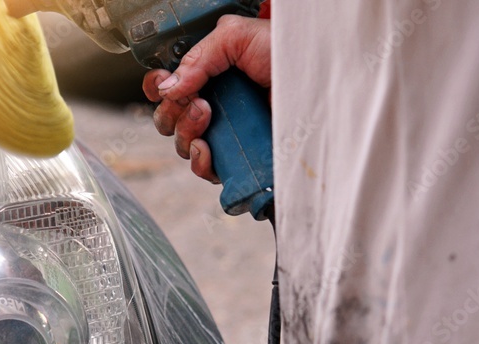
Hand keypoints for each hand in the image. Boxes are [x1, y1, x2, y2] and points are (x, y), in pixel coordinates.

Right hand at [142, 15, 270, 182]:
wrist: (319, 80)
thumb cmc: (286, 52)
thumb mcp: (237, 37)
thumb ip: (199, 57)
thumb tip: (168, 88)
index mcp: (207, 74)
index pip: (167, 87)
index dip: (159, 90)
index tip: (166, 89)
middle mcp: (213, 103)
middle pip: (168, 119)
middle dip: (174, 113)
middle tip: (202, 103)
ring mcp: (225, 132)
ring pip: (184, 145)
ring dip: (187, 134)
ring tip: (210, 118)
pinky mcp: (238, 156)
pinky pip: (206, 170)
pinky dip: (201, 163)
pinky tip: (209, 150)